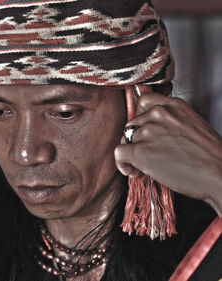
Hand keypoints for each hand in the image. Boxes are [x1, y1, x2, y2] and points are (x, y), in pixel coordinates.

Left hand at [114, 92, 221, 215]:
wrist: (219, 173)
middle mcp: (158, 114)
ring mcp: (148, 132)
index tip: (143, 129)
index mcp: (173, 105)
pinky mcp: (140, 151)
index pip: (143, 102)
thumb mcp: (192, 124)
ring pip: (126, 139)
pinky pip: (119, 153)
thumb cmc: (209, 156)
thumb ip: (170, 121)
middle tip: (149, 153)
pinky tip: (132, 170)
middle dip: (137, 139)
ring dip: (132, 153)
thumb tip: (149, 129)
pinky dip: (122, 164)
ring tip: (146, 165)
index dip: (140, 118)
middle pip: (132, 124)